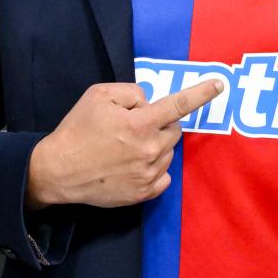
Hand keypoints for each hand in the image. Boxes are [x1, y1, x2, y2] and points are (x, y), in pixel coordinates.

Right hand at [25, 78, 222, 208]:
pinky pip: (164, 175)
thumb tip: (150, 102)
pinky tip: (132, 165)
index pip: (178, 105)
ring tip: (126, 148)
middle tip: (132, 126)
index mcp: (140, 124)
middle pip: (174, 130)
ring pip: (169, 151)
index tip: (220, 84)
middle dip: (160, 124)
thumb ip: (132, 92)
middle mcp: (149, 149)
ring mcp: (148, 174)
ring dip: (156, 145)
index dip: (201, 93)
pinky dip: (154, 167)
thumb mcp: (99, 95)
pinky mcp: (144, 193)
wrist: (57, 170)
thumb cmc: (77, 129)